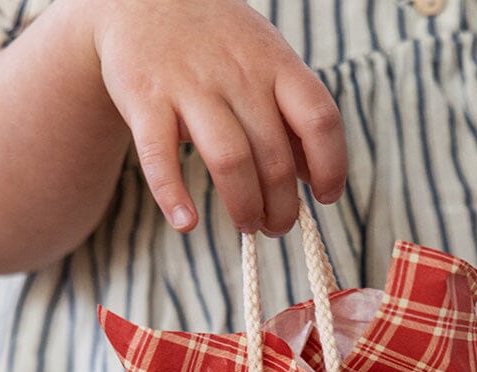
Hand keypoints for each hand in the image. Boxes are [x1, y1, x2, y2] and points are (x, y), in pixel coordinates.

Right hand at [91, 0, 346, 233]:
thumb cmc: (215, 41)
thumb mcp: (265, 60)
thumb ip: (292, 114)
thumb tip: (316, 175)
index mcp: (275, 63)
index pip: (319, 120)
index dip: (331, 166)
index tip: (325, 197)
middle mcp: (238, 73)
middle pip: (275, 158)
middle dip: (282, 207)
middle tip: (276, 225)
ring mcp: (190, 85)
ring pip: (231, 162)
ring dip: (244, 207)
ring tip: (247, 225)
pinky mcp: (145, 99)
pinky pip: (161, 158)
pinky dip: (173, 197)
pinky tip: (185, 223)